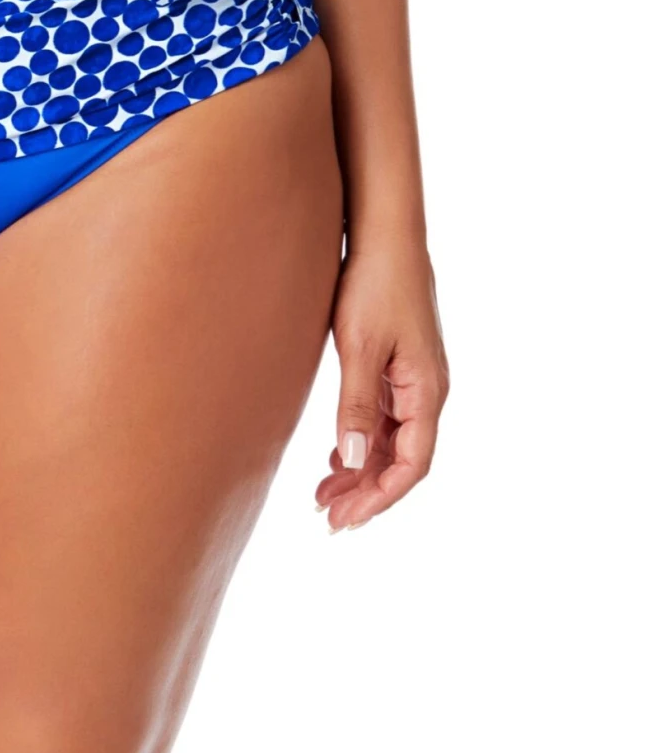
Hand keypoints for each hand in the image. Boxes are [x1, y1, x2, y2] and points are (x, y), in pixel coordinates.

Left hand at [317, 237, 448, 532]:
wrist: (384, 232)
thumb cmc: (374, 284)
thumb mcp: (360, 346)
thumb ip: (357, 405)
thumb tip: (355, 461)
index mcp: (428, 391)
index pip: (413, 465)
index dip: (380, 497)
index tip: (346, 520)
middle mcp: (428, 390)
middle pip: (403, 458)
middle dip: (367, 491)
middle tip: (327, 518)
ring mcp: (414, 377)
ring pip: (393, 440)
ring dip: (362, 469)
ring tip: (323, 495)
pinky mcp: (399, 363)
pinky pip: (386, 417)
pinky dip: (363, 439)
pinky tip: (336, 455)